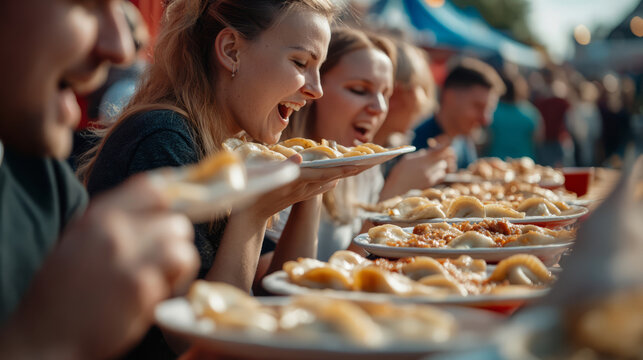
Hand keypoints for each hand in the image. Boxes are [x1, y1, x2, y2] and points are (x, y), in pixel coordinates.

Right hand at [0, 174, 198, 358]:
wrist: (43, 337)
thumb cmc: (60, 292)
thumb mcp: (78, 241)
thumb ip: (114, 223)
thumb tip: (154, 211)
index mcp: (97, 216)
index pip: (151, 188)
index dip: (172, 200)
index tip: (176, 213)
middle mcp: (114, 231)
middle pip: (175, 220)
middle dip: (175, 241)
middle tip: (162, 259)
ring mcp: (130, 258)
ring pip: (182, 246)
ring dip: (178, 264)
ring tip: (160, 279)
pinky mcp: (142, 288)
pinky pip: (177, 276)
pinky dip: (174, 285)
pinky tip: (155, 296)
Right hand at [244, 155, 365, 219]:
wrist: (246, 219)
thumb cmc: (249, 194)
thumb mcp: (261, 177)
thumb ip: (281, 167)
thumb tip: (299, 157)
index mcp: (296, 181)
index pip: (325, 173)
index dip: (343, 168)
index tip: (360, 164)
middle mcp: (303, 189)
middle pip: (332, 177)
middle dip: (352, 169)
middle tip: (372, 161)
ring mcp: (301, 193)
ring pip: (328, 182)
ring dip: (344, 173)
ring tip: (360, 165)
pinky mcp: (297, 196)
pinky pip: (319, 188)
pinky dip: (330, 180)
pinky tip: (336, 178)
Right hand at [380, 148, 452, 198]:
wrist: (396, 189)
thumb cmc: (399, 172)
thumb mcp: (407, 159)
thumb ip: (419, 155)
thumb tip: (427, 152)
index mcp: (422, 159)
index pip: (440, 150)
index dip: (444, 146)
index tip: (444, 143)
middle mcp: (428, 168)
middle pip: (444, 159)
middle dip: (441, 156)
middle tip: (435, 155)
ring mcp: (430, 177)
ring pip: (443, 167)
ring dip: (440, 165)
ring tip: (432, 165)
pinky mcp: (430, 184)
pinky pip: (441, 176)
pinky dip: (439, 173)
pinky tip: (432, 172)